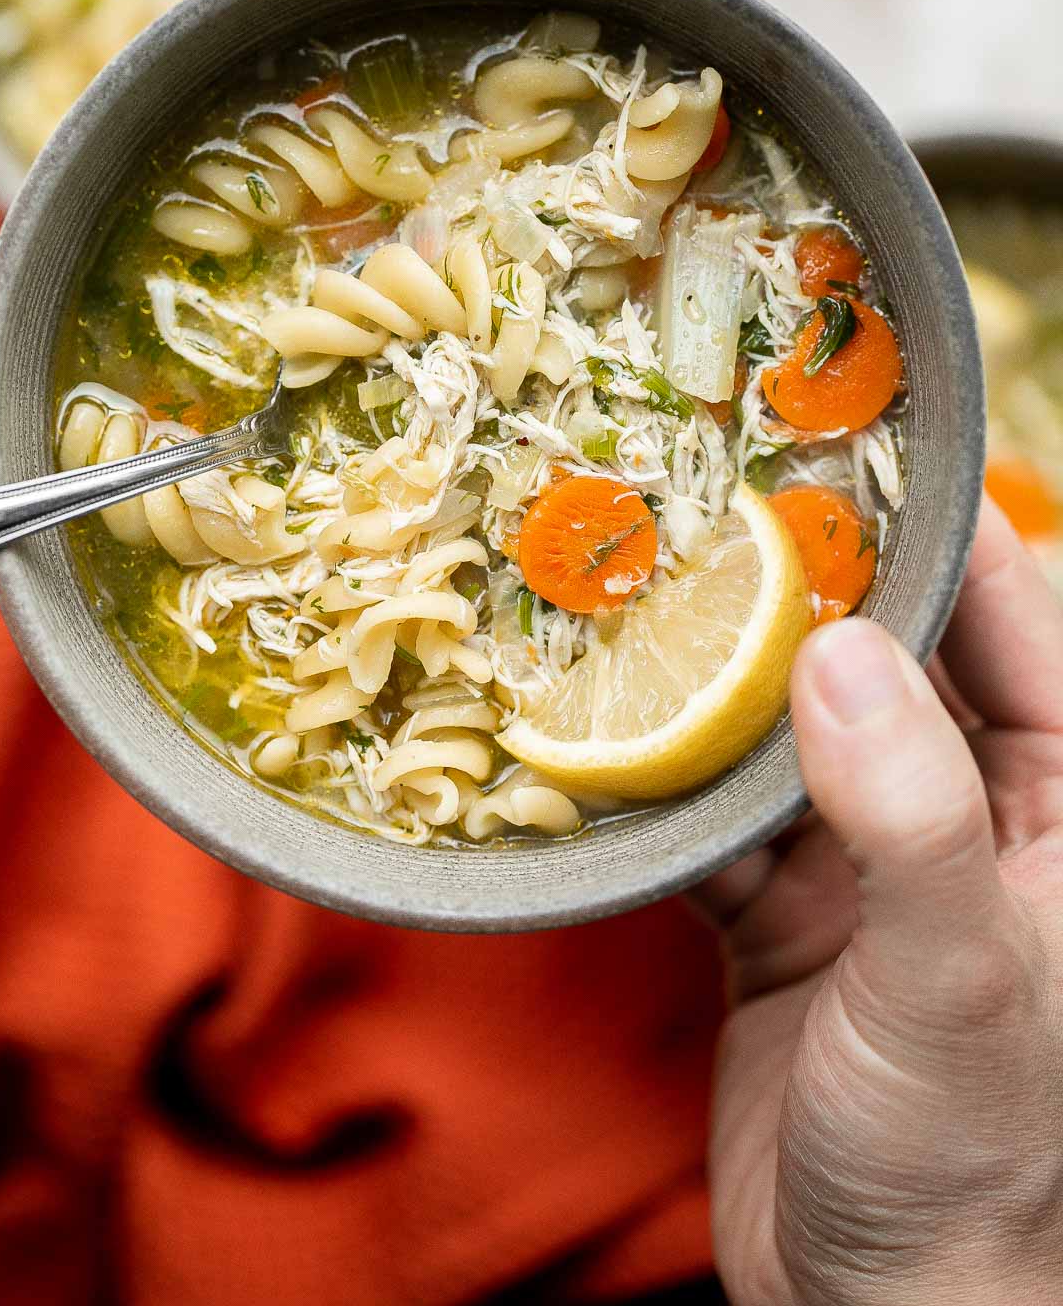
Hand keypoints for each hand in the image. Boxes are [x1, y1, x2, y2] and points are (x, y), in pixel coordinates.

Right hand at [695, 500, 1062, 1305]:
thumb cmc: (976, 1161)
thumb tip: (836, 646)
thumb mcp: (964, 979)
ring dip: (708, 675)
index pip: (1010, 614)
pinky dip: (650, 786)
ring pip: (783, 725)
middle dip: (796, 580)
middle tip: (698, 491)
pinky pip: (710, 818)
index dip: (928, 522)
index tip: (831, 434)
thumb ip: (912, 814)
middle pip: (880, 651)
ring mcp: (867, 857)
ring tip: (622, 587)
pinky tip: (584, 736)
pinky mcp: (781, 915)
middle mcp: (972, 808)